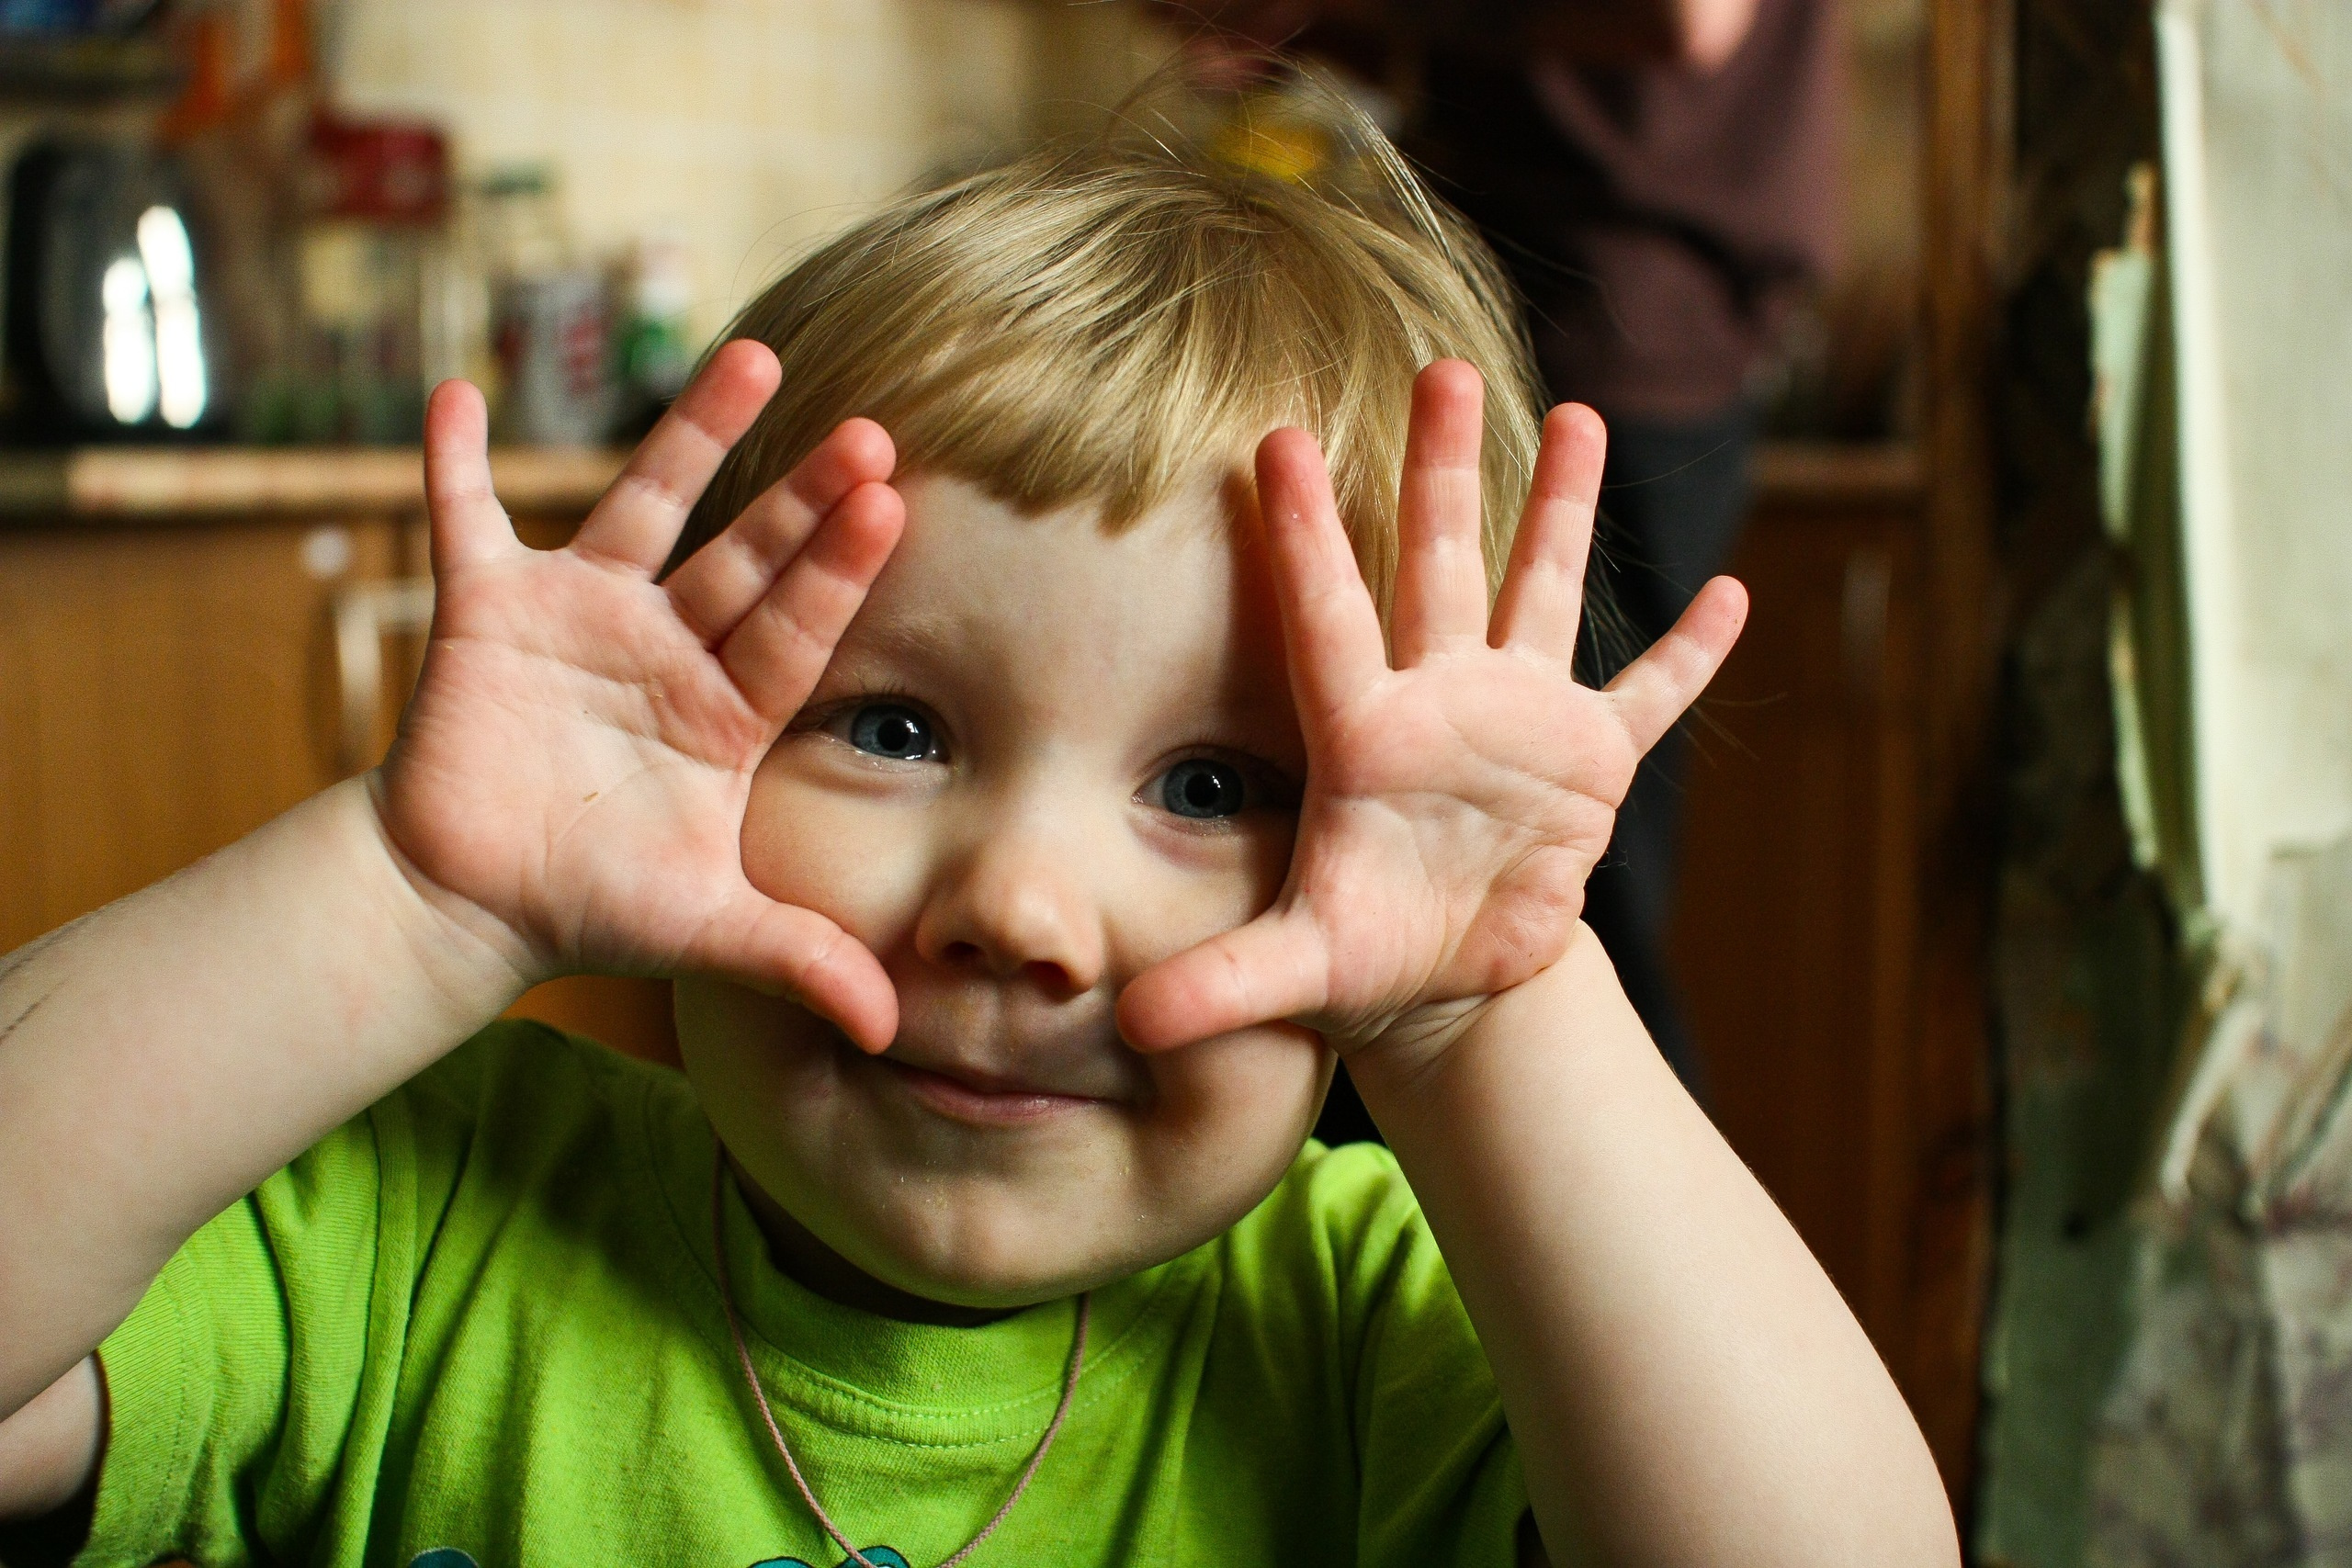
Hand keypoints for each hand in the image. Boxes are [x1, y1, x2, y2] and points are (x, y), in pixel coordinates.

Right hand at [375, 342, 904, 1047]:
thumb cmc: (593, 904)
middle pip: (748, 554)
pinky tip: (453, 393)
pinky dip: (453, 463)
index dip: (840, 572)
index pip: (797, 628)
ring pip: (646, 506)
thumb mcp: (705, 929)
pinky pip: (466, 520)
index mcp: (728, 709)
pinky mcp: (489, 611)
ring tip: (754, 357)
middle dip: (803, 496)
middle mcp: (669, 645)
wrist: (474, 902)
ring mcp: (584, 616)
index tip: (893, 505)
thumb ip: (798, 961)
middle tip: (871, 430)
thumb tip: (892, 1032)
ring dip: (693, 434)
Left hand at [1117, 360, 1745, 1066]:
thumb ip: (1220, 985)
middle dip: (1440, 471)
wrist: (1445, 981)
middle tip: (1438, 369)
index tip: (1273, 442)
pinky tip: (1732, 596)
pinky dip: (1688, 656)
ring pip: (1539, 594)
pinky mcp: (1590, 764)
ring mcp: (1519, 722)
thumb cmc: (1362, 960)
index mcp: (1364, 736)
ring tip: (1578, 416)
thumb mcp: (1298, 970)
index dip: (1303, 536)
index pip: (1326, 618)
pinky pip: (1648, 697)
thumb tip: (1131, 1027)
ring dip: (1559, 512)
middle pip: (1438, 564)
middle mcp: (1440, 702)